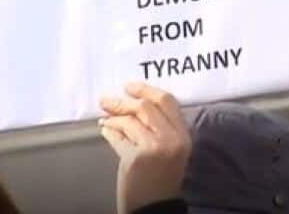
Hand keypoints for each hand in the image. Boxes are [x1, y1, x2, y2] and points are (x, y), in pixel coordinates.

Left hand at [99, 82, 190, 213]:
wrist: (155, 205)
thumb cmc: (163, 177)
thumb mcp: (171, 149)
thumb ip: (161, 127)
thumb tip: (134, 104)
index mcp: (183, 134)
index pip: (167, 101)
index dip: (147, 90)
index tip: (130, 86)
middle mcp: (171, 138)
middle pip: (146, 107)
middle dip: (123, 101)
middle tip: (107, 100)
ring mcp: (154, 147)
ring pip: (130, 121)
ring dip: (113, 117)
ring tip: (105, 118)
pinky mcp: (136, 157)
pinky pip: (118, 137)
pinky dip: (109, 131)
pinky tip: (105, 130)